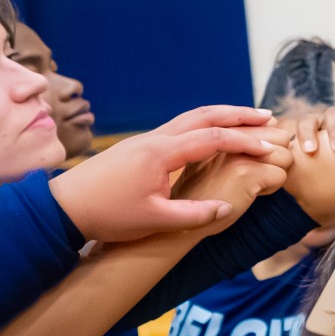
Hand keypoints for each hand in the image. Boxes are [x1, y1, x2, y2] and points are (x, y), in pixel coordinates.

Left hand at [48, 105, 281, 241]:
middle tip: (267, 116)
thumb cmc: (108, 215)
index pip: (212, 138)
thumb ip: (194, 215)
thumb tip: (227, 207)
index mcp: (162, 153)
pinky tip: (212, 135)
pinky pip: (180, 127)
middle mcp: (156, 139)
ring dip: (221, 116)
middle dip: (238, 114)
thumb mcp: (154, 220)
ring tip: (246, 120)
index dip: (244, 141)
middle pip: (204, 115)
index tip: (268, 147)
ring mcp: (146, 140)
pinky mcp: (140, 147)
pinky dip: (204, 125)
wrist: (66, 206)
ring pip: (190, 117)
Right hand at [169, 128, 293, 230]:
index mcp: (225, 128)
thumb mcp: (216, 157)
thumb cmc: (205, 189)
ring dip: (275, 172)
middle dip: (276, 157)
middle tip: (252, 173)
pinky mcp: (245, 173)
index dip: (268, 142)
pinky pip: (281, 176)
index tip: (251, 159)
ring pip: (285, 155)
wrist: (183, 218)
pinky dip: (271, 188)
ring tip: (249, 183)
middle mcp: (230, 135)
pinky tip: (250, 194)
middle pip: (281, 136)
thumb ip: (239, 140)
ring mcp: (237, 153)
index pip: (269, 122)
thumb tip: (276, 128)